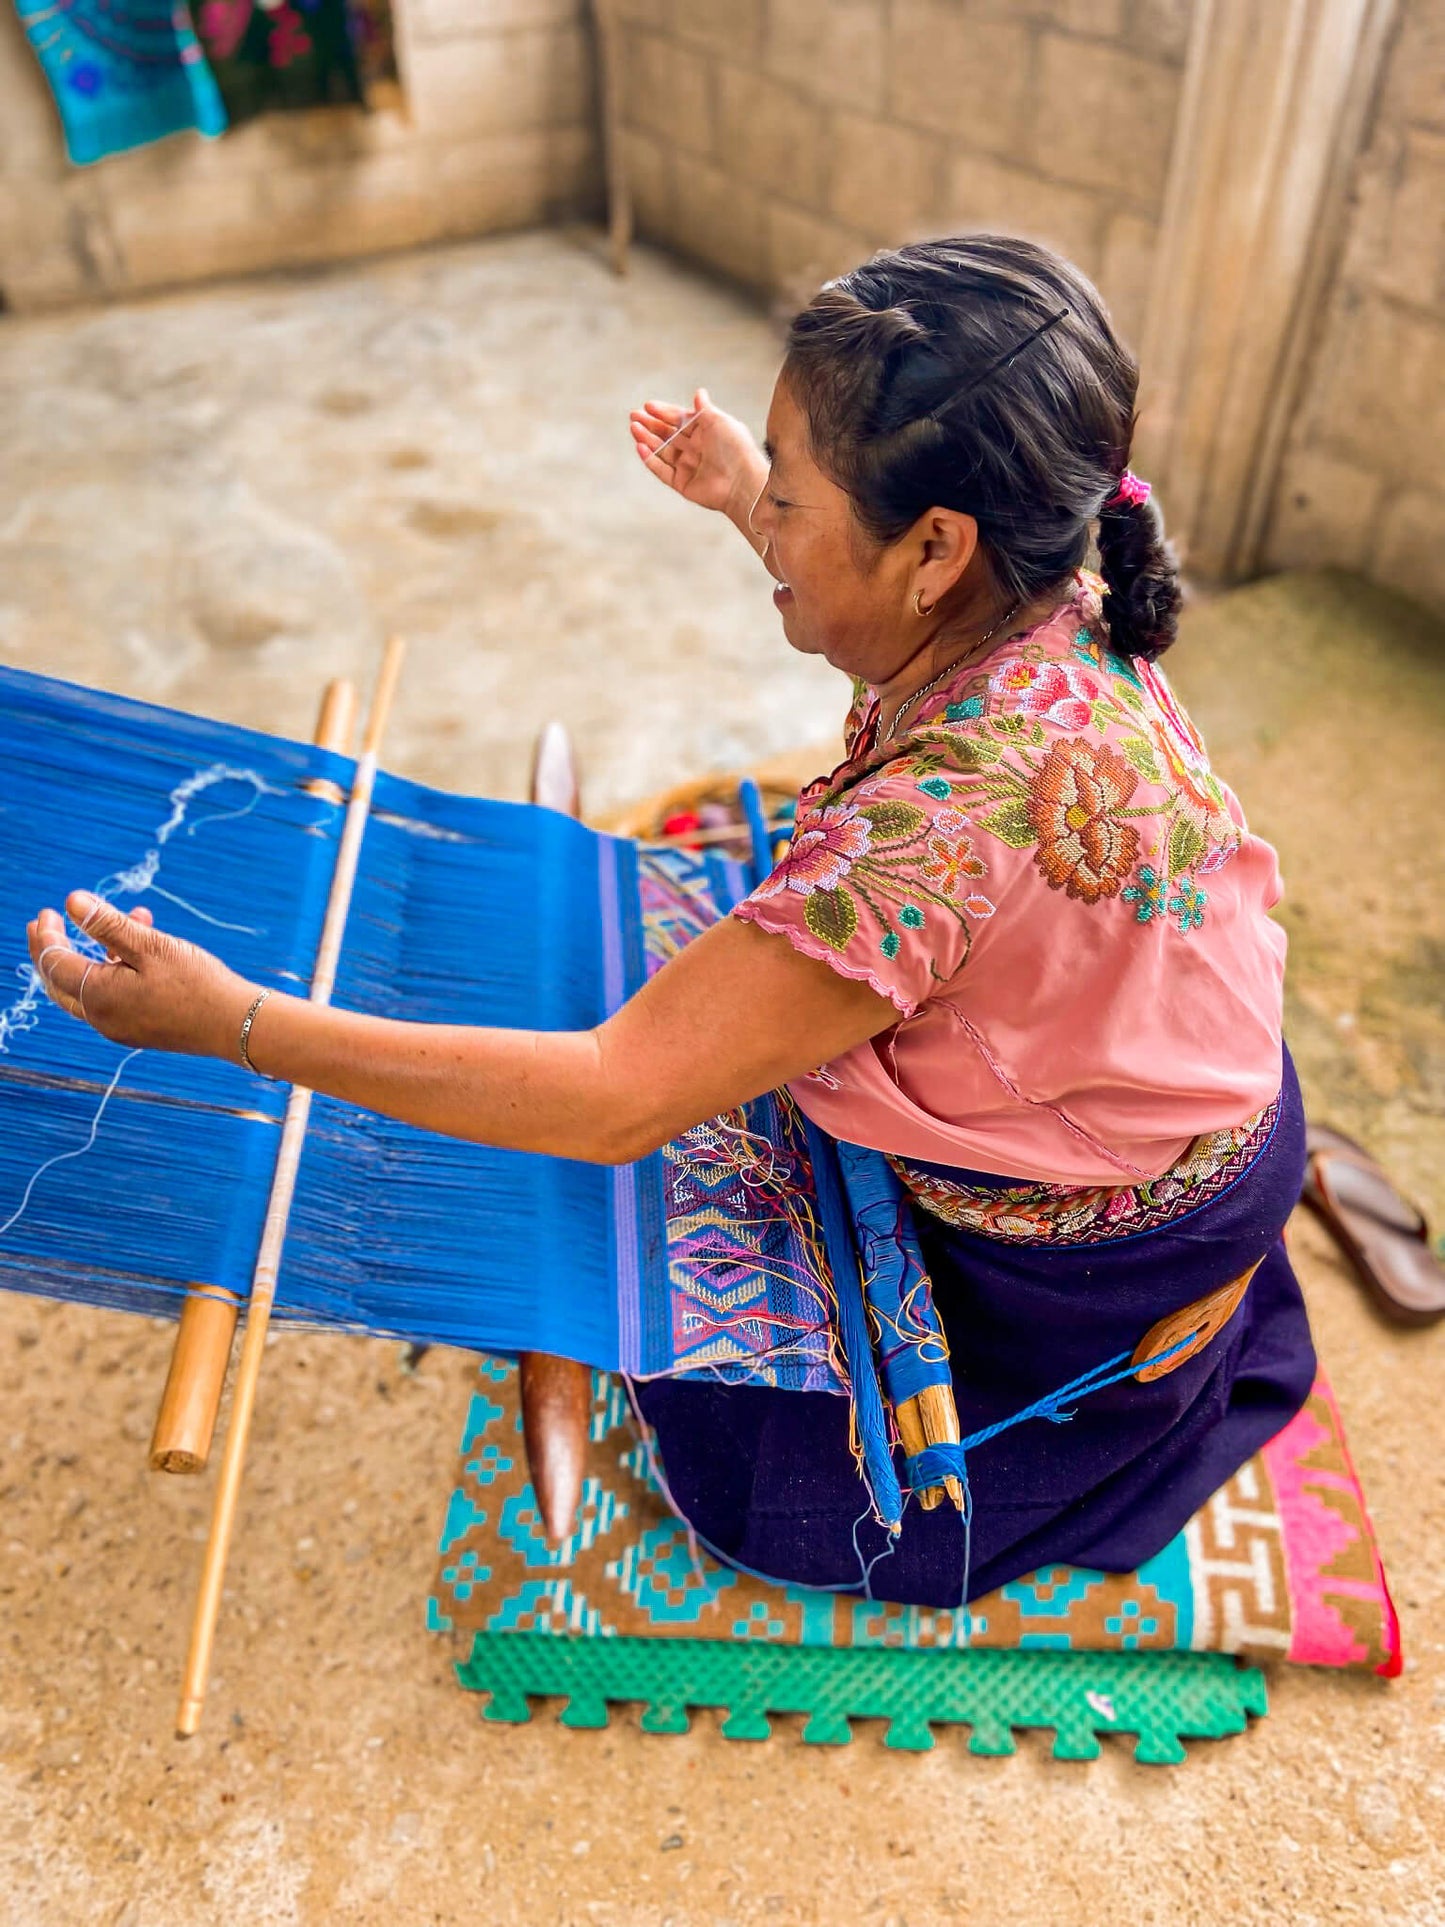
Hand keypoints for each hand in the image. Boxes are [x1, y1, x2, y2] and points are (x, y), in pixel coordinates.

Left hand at [26, 891, 255, 1060]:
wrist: (236, 1024)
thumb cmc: (197, 983)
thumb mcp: (151, 946)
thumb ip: (107, 924)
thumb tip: (72, 901)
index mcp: (99, 997)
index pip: (54, 963)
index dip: (47, 936)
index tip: (47, 911)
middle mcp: (102, 1018)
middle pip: (60, 982)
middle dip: (53, 951)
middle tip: (47, 924)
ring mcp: (120, 1027)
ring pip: (88, 988)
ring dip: (91, 954)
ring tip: (107, 922)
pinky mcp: (139, 1029)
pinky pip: (112, 997)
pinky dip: (113, 970)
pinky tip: (139, 947)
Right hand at [629, 387, 767, 529]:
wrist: (741, 482)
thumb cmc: (735, 448)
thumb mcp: (719, 421)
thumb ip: (704, 409)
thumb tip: (699, 392)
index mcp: (706, 432)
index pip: (680, 419)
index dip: (664, 412)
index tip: (648, 405)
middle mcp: (696, 449)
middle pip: (668, 434)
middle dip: (651, 424)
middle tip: (634, 415)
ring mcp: (688, 467)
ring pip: (662, 451)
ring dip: (647, 438)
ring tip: (634, 427)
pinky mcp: (682, 484)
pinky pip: (662, 470)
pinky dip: (650, 459)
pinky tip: (640, 446)